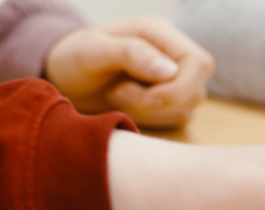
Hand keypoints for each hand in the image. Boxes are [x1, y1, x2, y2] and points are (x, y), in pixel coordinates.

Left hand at [45, 17, 213, 127]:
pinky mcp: (171, 100)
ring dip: (152, 111)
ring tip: (119, 95)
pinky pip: (178, 117)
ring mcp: (175, 79)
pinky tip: (128, 105)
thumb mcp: (94, 51)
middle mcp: (174, 55)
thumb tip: (171, 71)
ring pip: (188, 106)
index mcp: (161, 34)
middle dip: (161, 102)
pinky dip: (153, 119)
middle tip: (121, 93)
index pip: (199, 63)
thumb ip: (132, 54)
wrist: (65, 78)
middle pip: (197, 89)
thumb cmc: (75, 58)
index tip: (147, 98)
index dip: (179, 87)